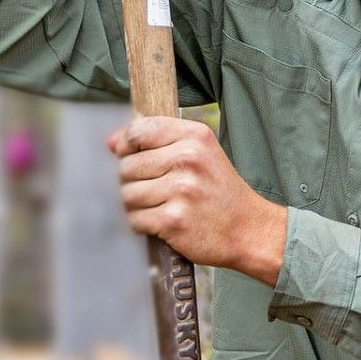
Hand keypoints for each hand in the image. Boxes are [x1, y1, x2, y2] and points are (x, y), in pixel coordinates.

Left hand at [109, 117, 289, 285]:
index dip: (126, 145)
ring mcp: (181, 190)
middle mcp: (188, 159)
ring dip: (138, 206)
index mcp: (195, 136)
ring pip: (127, 195)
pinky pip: (136, 220)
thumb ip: (158, 142)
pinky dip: (144, 225)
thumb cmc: (220, 190)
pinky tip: (164, 223)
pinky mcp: (173, 220)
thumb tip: (111, 143)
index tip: (128, 155)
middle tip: (160, 191)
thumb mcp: (201, 153)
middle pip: (127, 166)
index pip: (138, 131)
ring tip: (162, 207)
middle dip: (135, 181)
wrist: (249, 229)